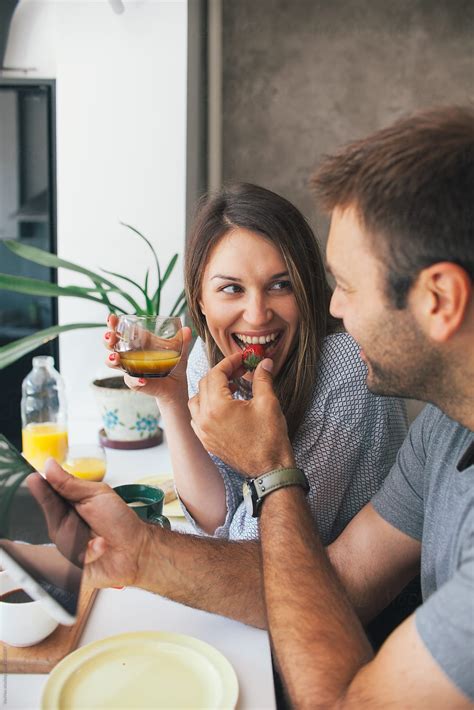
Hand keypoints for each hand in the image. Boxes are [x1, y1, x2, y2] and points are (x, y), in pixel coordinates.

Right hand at [39, 460, 152, 588]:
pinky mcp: (73, 563)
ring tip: (101, 535)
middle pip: (51, 515)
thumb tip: (49, 465)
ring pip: (61, 537)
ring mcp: (68, 545)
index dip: (42, 487)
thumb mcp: (97, 495)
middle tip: (72, 508)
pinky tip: (103, 546)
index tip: (35, 478)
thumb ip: (71, 484)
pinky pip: (74, 556)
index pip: (49, 494)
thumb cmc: (120, 521)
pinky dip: (92, 550)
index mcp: (70, 504)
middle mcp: (66, 524)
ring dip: (81, 535)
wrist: (137, 550)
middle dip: (59, 510)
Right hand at [104, 314, 191, 404]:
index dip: (114, 324)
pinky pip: (131, 381)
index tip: (112, 318)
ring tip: (116, 357)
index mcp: (139, 342)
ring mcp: (130, 368)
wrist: (176, 385)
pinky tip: (142, 379)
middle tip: (111, 337)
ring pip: (113, 363)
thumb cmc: (174, 364)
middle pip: (111, 345)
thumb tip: (188, 329)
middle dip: (107, 339)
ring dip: (111, 359)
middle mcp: (130, 354)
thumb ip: (183, 340)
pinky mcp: (135, 382)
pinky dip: (136, 380)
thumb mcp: (179, 350)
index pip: (122, 330)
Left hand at [188, 354, 294, 475]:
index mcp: (217, 407)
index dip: (229, 362)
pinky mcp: (206, 441)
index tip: (242, 358)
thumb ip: (262, 378)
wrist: (269, 470)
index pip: (216, 374)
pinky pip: (197, 417)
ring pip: (196, 400)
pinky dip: (206, 407)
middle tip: (240, 369)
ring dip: (210, 389)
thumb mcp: (267, 403)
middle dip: (222, 373)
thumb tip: (264, 362)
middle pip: (205, 384)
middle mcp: (204, 419)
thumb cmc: (269, 438)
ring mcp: (203, 432)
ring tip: (231, 387)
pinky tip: (224, 406)